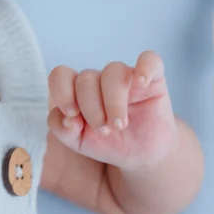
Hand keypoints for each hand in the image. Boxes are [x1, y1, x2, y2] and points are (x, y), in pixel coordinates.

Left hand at [47, 51, 175, 170]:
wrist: (140, 154)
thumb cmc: (107, 143)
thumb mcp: (78, 142)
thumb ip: (62, 130)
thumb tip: (66, 117)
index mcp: (77, 90)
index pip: (61, 75)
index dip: (62, 92)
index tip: (72, 115)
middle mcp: (100, 79)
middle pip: (86, 78)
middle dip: (92, 109)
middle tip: (104, 131)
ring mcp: (126, 76)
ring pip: (113, 71)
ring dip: (114, 101)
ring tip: (120, 125)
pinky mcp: (153, 78)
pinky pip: (149, 60)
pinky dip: (145, 68)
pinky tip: (141, 83)